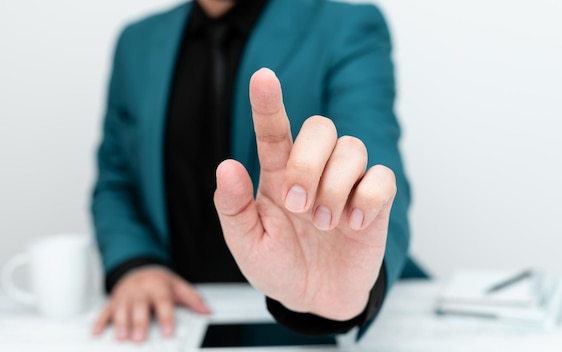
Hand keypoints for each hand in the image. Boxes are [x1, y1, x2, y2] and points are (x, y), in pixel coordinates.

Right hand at [92, 266, 209, 341]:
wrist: (140, 268)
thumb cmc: (160, 282)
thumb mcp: (179, 286)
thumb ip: (193, 299)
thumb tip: (207, 311)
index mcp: (158, 286)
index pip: (163, 301)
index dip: (166, 317)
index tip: (168, 332)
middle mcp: (140, 290)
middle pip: (139, 306)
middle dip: (138, 323)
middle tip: (140, 338)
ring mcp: (125, 295)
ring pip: (121, 309)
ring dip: (120, 323)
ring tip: (122, 337)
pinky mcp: (113, 301)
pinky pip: (105, 311)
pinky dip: (100, 322)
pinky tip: (96, 332)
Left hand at [213, 68, 395, 319]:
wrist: (315, 300)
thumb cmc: (279, 267)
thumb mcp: (247, 245)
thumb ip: (233, 208)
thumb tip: (227, 166)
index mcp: (277, 175)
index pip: (273, 130)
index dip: (268, 103)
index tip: (262, 77)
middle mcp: (313, 171)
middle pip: (321, 128)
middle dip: (309, 163)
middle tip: (299, 207)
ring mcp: (346, 184)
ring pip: (352, 148)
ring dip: (334, 186)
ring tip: (324, 223)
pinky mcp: (375, 202)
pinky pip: (381, 178)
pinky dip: (366, 200)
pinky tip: (352, 225)